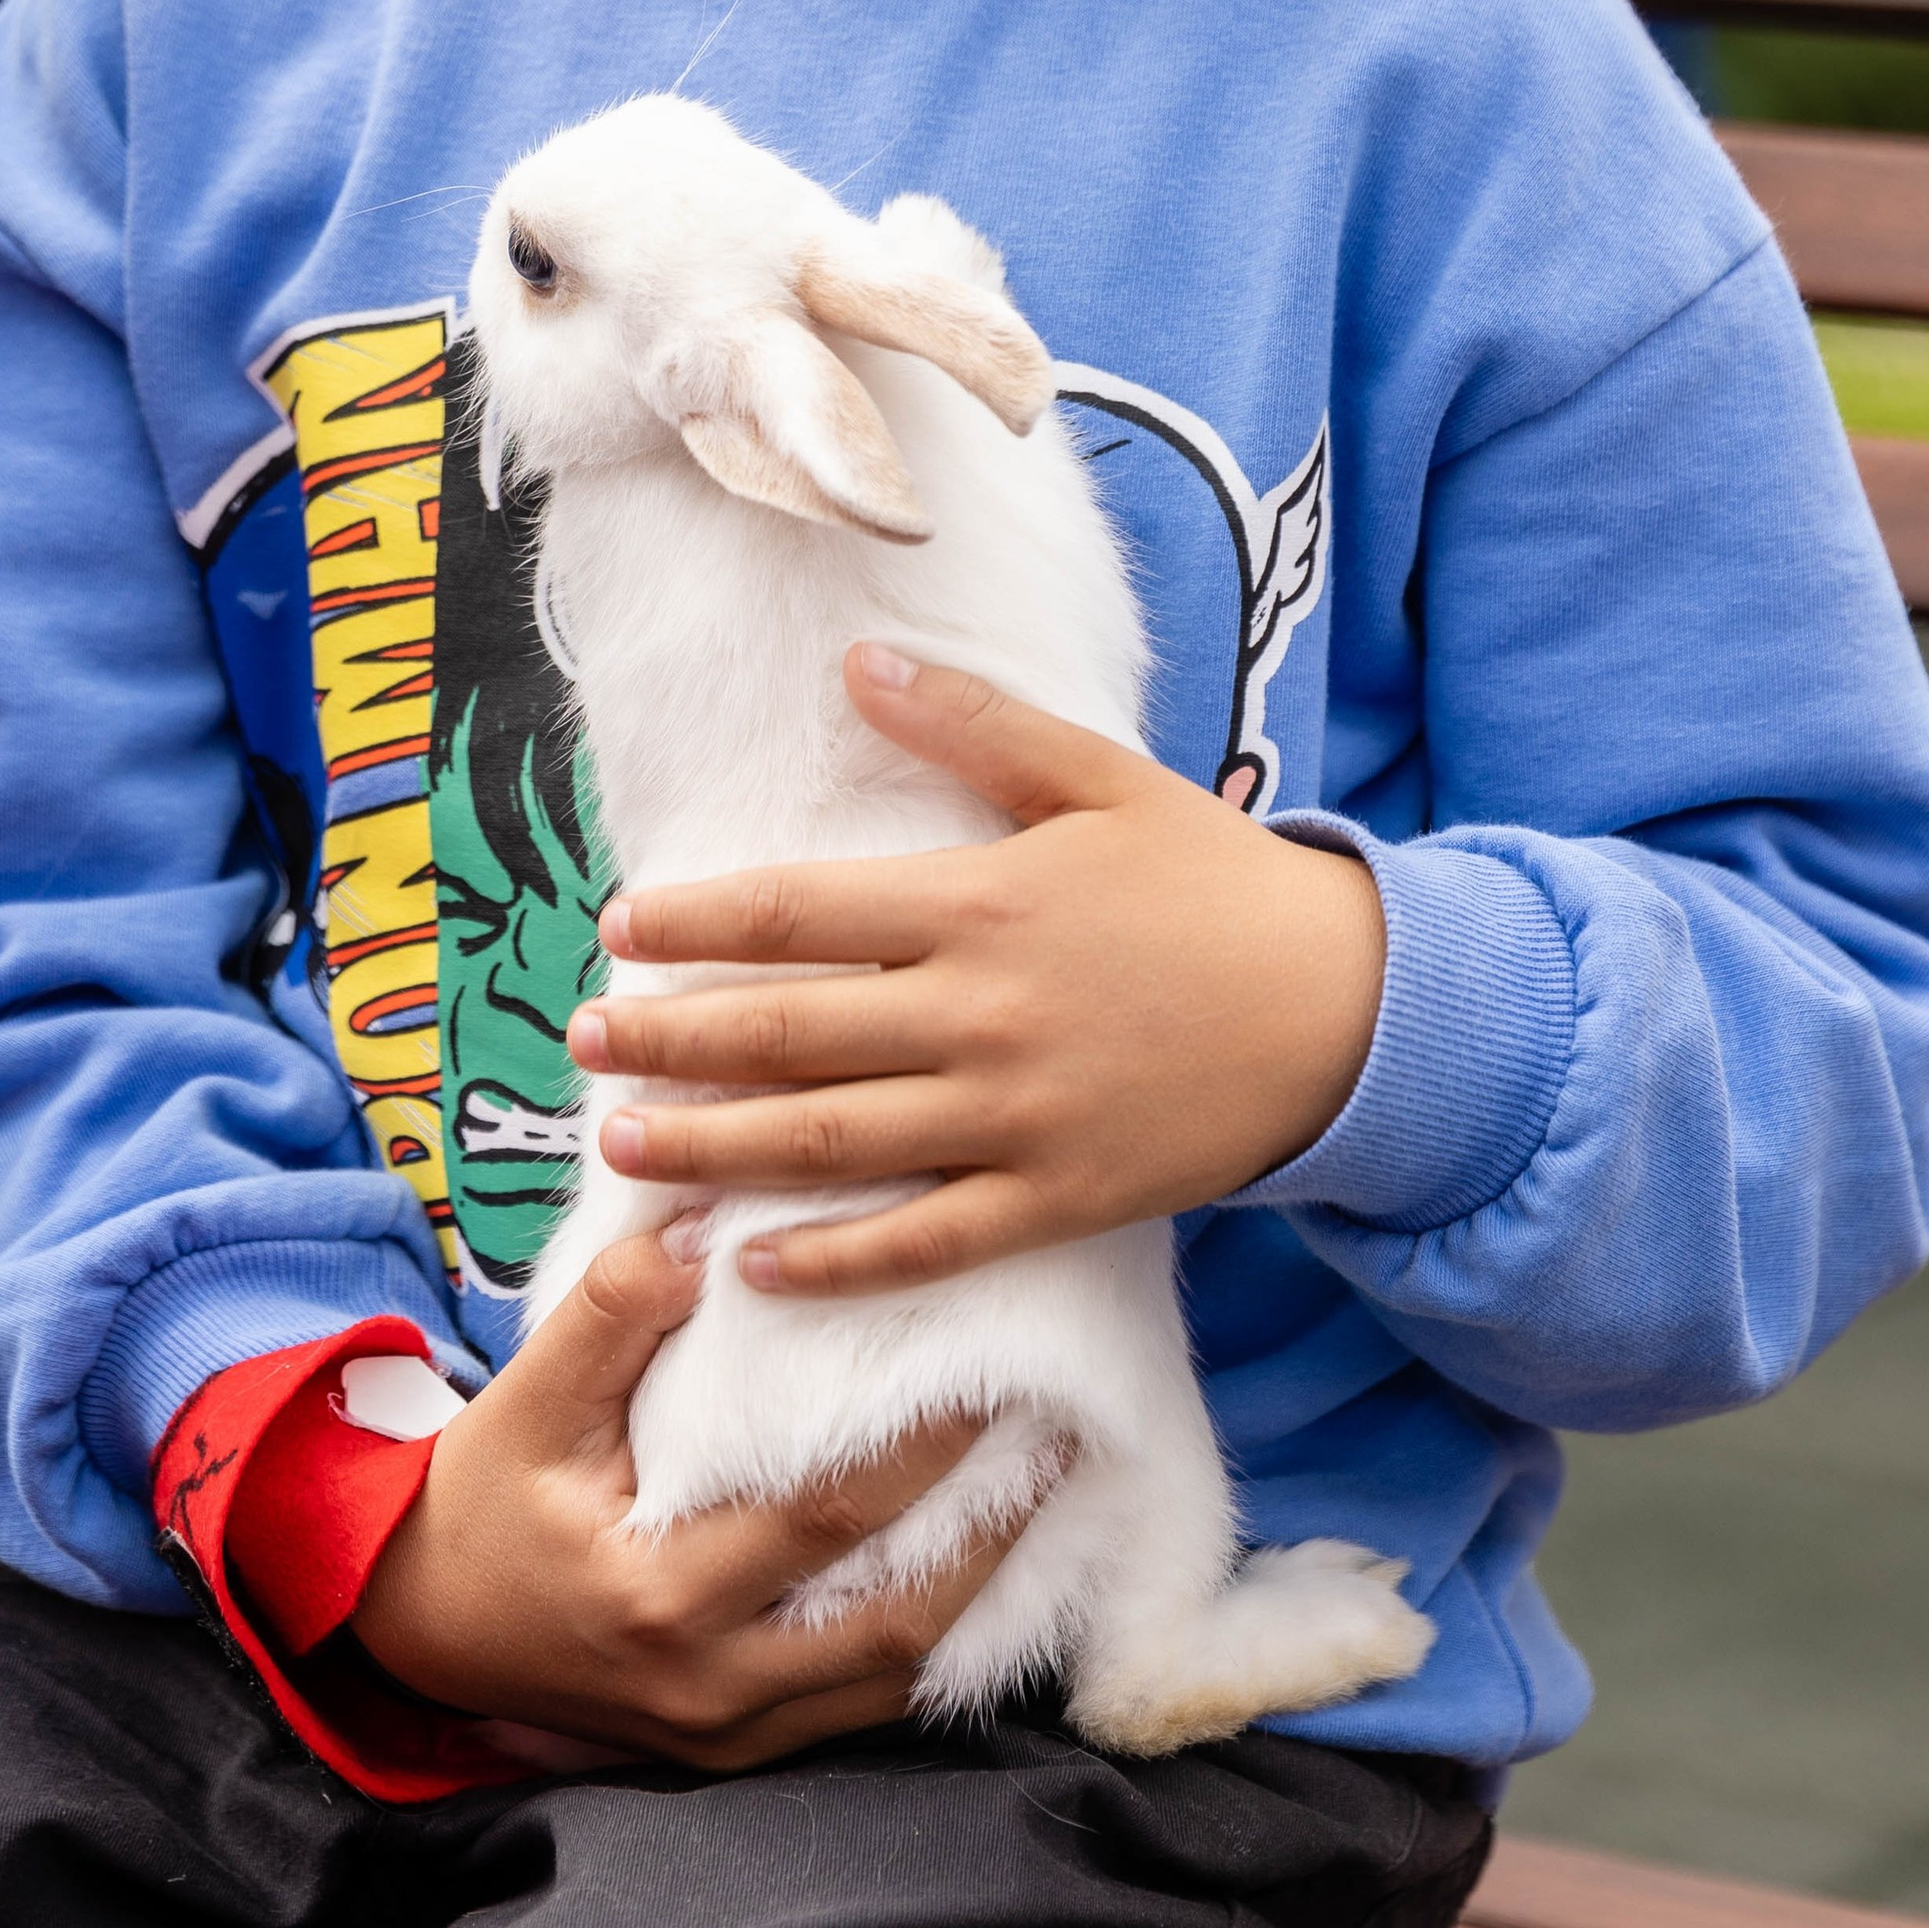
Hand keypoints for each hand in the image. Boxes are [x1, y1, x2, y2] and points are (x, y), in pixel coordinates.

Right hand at [352, 1226, 1018, 1766]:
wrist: (419, 1627)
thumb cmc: (481, 1503)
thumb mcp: (528, 1401)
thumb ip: (610, 1316)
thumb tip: (701, 1228)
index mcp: (660, 1595)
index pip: (826, 1519)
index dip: (923, 1453)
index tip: (998, 1378)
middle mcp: (709, 1684)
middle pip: (892, 1617)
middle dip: (994, 1530)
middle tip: (1067, 1442)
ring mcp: (728, 1733)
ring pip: (891, 1677)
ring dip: (981, 1592)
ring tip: (1052, 1500)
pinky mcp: (737, 1749)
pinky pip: (857, 1703)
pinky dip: (926, 1642)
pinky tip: (981, 1573)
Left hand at [570, 646, 1386, 1296]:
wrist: (1347, 1008)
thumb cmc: (1214, 881)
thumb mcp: (1101, 777)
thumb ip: (973, 724)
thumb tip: (859, 662)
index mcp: (982, 901)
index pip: (801, 912)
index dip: (700, 922)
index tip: (622, 926)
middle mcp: (980, 1013)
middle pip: (790, 1033)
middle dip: (672, 1041)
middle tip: (581, 1044)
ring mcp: (1015, 1114)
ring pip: (832, 1142)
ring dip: (715, 1148)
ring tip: (622, 1148)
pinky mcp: (1056, 1199)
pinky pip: (926, 1241)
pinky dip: (835, 1261)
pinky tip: (753, 1266)